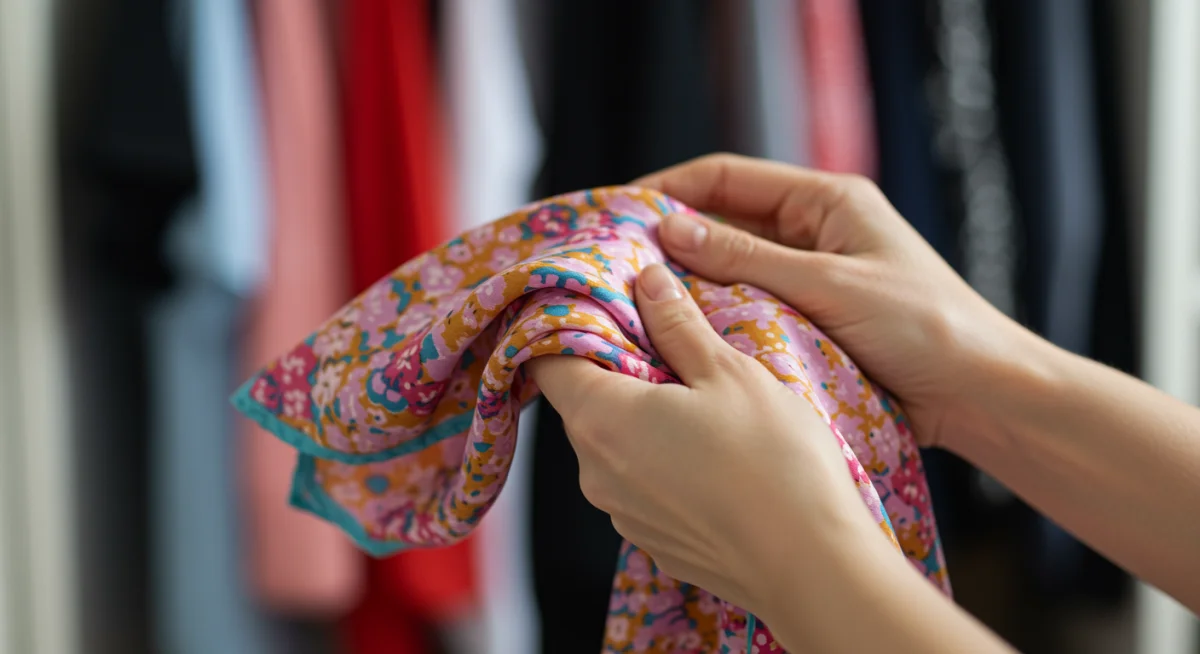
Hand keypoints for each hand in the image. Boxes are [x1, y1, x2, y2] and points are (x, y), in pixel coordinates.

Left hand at [525, 263, 885, 614]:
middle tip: (671, 343)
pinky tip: (714, 454)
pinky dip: (662, 460)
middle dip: (618, 367)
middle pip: (583, 401)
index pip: (546, 360)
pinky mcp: (652, 541)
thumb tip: (646, 280)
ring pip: (614, 444)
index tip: (606, 306)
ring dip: (644, 416)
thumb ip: (677, 323)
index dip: (569, 326)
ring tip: (703, 401)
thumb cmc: (773, 462)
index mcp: (600, 419)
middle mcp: (594, 472)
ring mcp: (621, 513)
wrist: (811, 566)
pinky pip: (641, 484)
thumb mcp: (728, 372)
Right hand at [634, 153, 1040, 450]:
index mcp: (827, 201)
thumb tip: (669, 228)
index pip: (727, 178)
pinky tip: (681, 334)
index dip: (669, 188)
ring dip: (690, 283)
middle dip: (671, 239)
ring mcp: (811, 278)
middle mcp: (814, 233)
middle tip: (614, 262)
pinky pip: (750, 309)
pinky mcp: (811, 321)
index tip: (617, 211)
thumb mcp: (827, 284)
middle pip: (725, 222)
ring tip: (636, 300)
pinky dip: (717, 318)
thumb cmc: (922, 326)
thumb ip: (746, 258)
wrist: (981, 393)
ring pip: (732, 270)